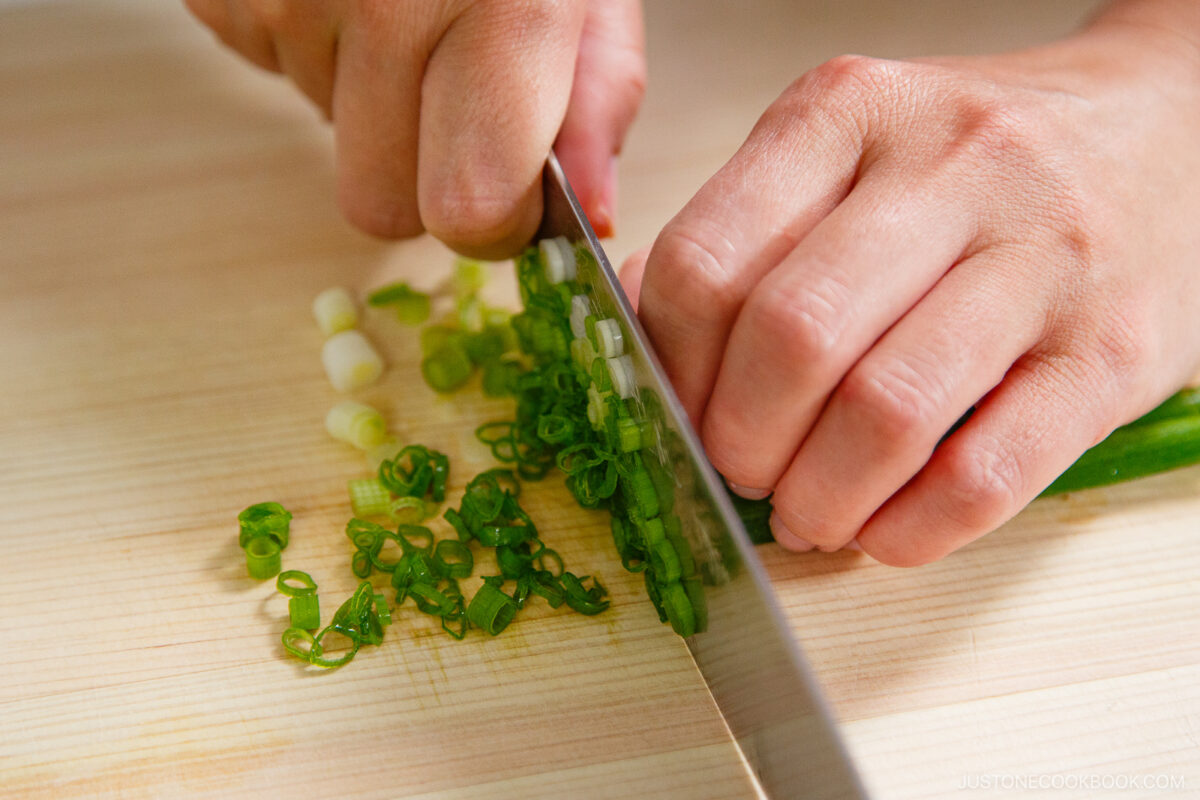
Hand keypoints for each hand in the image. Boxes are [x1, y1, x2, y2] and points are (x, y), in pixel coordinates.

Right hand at [184, 0, 643, 255]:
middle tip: (449, 82)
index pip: (469, 208)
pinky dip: (313, 46)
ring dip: (368, 94)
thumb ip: (599, 97)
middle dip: (421, 169)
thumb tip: (592, 215)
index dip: (492, 220)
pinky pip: (272, 74)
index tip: (507, 188)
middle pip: (381, 205)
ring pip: (328, 137)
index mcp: (502, 3)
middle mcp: (386, 0)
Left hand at [624, 4, 1199, 564]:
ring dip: (819, 498)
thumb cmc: (979, 160)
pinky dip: (912, 530)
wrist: (1169, 128)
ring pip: (885, 411)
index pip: (705, 263)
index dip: (669, 371)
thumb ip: (743, 232)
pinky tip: (884, 531)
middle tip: (738, 475)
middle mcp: (948, 168)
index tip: (674, 419)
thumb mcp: (849, 150)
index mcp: (848, 112)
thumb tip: (641, 338)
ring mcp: (1043, 257)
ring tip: (807, 514)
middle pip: (791, 339)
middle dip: (739, 444)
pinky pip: (987, 472)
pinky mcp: (1113, 351)